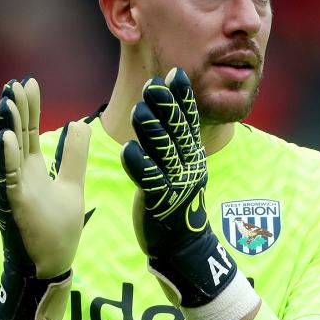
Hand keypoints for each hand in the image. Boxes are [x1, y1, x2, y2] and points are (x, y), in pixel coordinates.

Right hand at [0, 77, 90, 319]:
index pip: (30, 132)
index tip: (30, 82)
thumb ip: (74, 156)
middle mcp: (20, 176)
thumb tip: (82, 124)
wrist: (51, 266)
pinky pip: (9, 179)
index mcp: (32, 170)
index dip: (30, 109)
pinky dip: (7, 158)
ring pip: (8, 153)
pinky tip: (7, 138)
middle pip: (17, 136)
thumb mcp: (72, 185)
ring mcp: (16, 190)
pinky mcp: (15, 206)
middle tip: (14, 82)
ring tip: (8, 100)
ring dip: (8, 126)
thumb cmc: (57, 229)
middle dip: (16, 109)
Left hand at [121, 68, 237, 306]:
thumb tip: (163, 104)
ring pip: (163, 153)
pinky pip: (149, 181)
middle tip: (153, 85)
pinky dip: (138, 164)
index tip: (175, 74)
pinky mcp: (160, 202)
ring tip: (139, 110)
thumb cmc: (174, 200)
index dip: (182, 98)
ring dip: (151, 131)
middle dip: (166, 107)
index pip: (189, 121)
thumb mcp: (179, 167)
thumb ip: (172, 139)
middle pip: (177, 132)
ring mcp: (176, 184)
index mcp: (192, 155)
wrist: (182, 245)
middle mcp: (188, 166)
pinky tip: (127, 150)